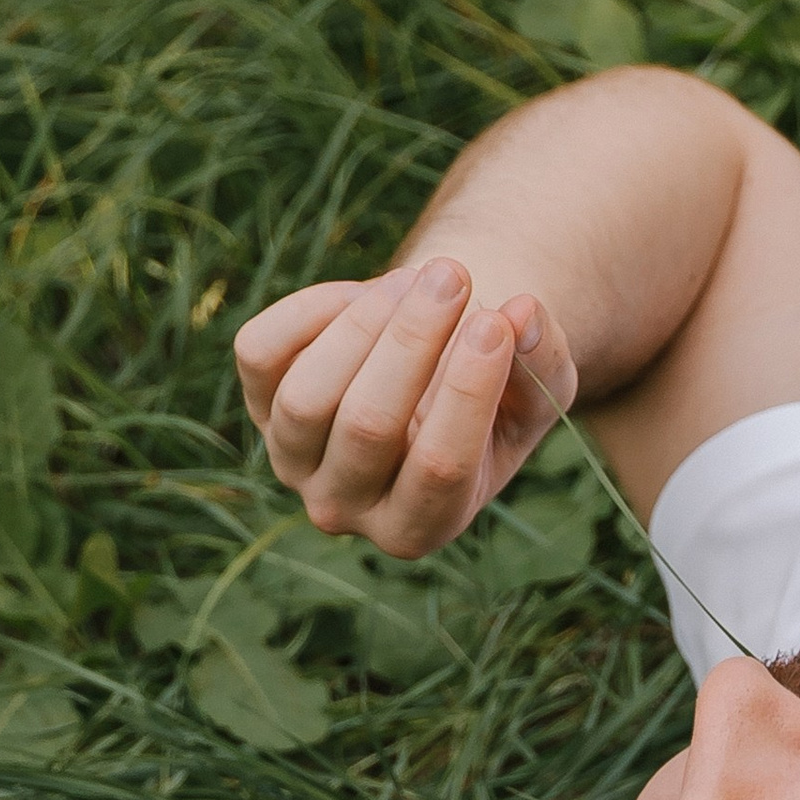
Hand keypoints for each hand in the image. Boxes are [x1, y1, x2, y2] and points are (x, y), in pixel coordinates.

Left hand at [234, 257, 579, 554]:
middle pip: (367, 426)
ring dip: (364, 324)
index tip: (496, 320)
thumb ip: (542, 362)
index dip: (468, 390)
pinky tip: (367, 290)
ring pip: (306, 398)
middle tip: (454, 274)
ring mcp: (291, 461)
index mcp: (421, 525)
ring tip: (416, 276)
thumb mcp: (541, 390)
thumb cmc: (500, 392)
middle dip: (412, 341)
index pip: (439, 467)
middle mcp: (345, 508)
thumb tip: (521, 312)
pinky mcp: (258, 405)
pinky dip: (311, 309)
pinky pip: (262, 352)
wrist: (439, 373)